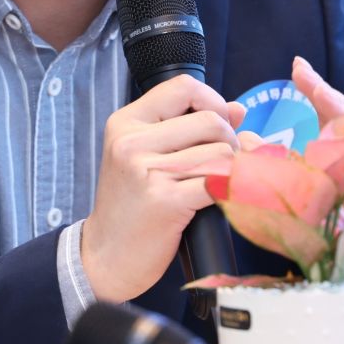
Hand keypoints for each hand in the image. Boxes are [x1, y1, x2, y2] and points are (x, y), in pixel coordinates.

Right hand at [82, 75, 244, 303]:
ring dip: (232, 169)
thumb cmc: (133, 205)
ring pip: (221, 152)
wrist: (106, 256)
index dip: (213, 101)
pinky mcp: (165, 201)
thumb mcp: (147, 156)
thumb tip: (238, 109)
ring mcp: (147, 172)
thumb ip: (189, 127)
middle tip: (223, 163)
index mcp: (126, 123)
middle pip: (211, 121)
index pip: (183, 87)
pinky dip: (232, 188)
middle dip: (230, 141)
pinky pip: (220, 182)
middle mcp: (131, 142)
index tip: (219, 125)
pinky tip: (223, 197)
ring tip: (218, 183)